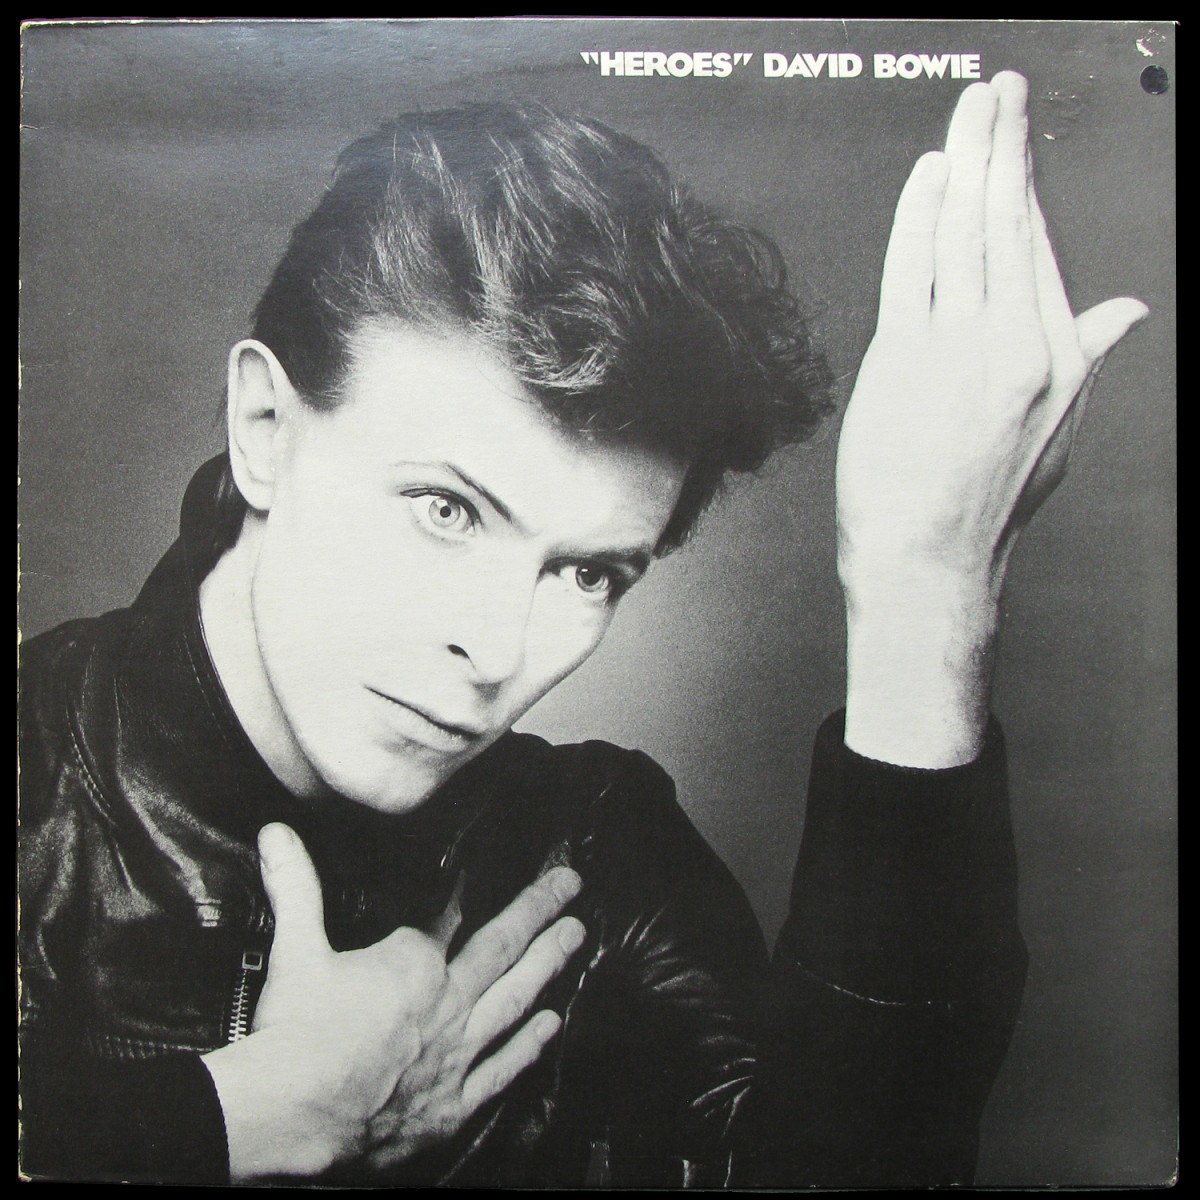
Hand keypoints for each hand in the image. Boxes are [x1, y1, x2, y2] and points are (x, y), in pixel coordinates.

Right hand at [202, 823, 585, 1181]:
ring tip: (576, 937)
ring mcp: (456, 1054)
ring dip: (549, 965)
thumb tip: (276, 832)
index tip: (489, 865)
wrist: (289, 1116)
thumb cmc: (293, 1031)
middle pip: (502, 948)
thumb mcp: (295, 949)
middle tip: (572, 886)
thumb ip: (295, 886)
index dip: (468, 887)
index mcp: (413, 962)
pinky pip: (503, 1070)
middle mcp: (447, 1002)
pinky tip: (553, 1025)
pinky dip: (530, 1045)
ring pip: (516, 1000)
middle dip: (539, 911)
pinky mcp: (454, 1104)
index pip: (450, 914)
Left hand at [836, 71, 1146, 765]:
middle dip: (1005, 146)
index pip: (1040, 251)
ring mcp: (964, 348)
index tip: (1018, 145)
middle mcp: (1020, 344)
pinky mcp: (908, 358)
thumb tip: (1126, 309)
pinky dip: (921, 214)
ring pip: (967, 233)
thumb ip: (1087, 356)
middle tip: (997, 91)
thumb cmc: (982, 501)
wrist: (928, 557)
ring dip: (968, 160)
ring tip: (969, 111)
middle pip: (1011, 224)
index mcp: (1062, 357)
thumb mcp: (1056, 430)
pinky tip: (929, 174)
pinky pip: (916, 266)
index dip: (1026, 189)